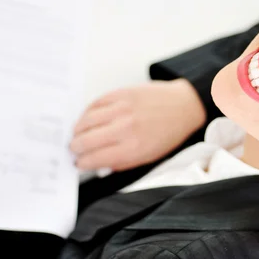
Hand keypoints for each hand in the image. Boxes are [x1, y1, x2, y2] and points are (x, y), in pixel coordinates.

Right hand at [70, 79, 205, 170]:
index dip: (82, 163)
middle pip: (87, 140)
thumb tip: (99, 166)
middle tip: (74, 149)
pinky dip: (87, 112)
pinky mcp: (122, 93)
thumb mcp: (149, 156)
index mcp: (133, 148)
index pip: (96, 158)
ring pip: (87, 120)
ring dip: (77, 130)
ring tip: (77, 134)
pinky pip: (95, 103)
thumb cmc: (168, 134)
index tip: (79, 163)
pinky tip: (86, 119)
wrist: (184, 106)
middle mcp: (126, 128)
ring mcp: (122, 108)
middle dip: (76, 147)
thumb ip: (123, 163)